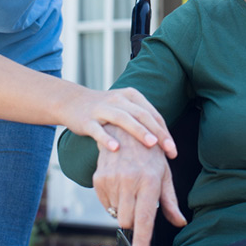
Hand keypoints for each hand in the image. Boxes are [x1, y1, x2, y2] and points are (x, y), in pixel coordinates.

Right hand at [62, 86, 177, 158]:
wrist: (72, 102)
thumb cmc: (105, 110)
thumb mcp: (125, 107)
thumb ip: (142, 119)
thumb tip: (164, 141)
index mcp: (131, 96)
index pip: (152, 114)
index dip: (164, 131)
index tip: (173, 149)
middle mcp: (118, 99)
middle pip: (142, 115)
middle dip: (158, 133)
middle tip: (169, 149)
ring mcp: (101, 109)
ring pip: (123, 119)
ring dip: (139, 131)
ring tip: (152, 144)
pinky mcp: (87, 120)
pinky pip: (98, 130)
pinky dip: (107, 138)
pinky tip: (116, 149)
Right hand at [93, 125, 185, 245]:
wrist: (123, 129)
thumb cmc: (149, 152)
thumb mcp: (164, 173)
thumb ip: (170, 201)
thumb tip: (179, 222)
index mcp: (149, 181)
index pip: (144, 220)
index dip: (141, 241)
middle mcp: (129, 181)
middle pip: (127, 221)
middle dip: (133, 220)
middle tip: (139, 203)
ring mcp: (112, 180)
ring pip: (115, 213)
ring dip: (123, 208)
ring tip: (130, 189)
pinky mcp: (99, 179)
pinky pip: (105, 203)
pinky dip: (113, 200)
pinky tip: (120, 184)